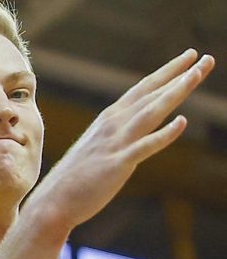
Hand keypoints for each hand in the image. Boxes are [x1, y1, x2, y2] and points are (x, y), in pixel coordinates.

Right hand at [31, 49, 214, 231]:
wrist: (53, 201)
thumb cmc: (75, 179)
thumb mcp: (97, 150)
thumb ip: (115, 138)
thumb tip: (131, 135)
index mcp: (108, 120)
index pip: (143, 90)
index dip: (167, 72)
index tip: (189, 57)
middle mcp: (112, 125)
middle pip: (150, 94)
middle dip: (179, 74)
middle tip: (205, 57)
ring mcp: (115, 144)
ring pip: (150, 113)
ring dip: (175, 92)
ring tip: (196, 74)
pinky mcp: (117, 165)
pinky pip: (144, 147)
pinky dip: (164, 134)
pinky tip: (182, 122)